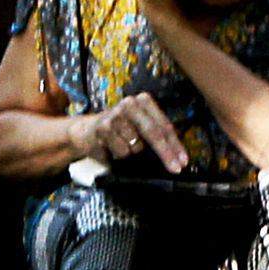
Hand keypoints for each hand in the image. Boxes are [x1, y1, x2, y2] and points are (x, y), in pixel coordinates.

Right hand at [67, 93, 190, 174]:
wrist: (86, 131)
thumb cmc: (118, 131)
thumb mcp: (140, 126)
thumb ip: (156, 134)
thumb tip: (176, 156)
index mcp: (143, 101)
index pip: (164, 125)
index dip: (175, 145)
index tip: (183, 160)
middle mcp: (130, 104)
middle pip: (154, 133)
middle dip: (166, 153)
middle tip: (175, 168)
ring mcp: (116, 114)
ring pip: (136, 146)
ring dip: (133, 153)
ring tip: (122, 146)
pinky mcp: (103, 127)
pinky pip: (121, 151)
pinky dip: (119, 155)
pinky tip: (111, 147)